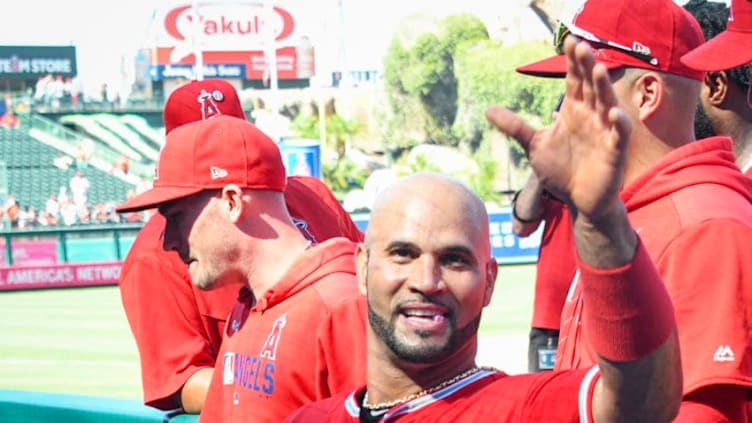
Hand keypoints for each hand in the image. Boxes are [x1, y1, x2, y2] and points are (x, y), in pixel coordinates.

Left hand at [487, 36, 631, 223]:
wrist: (577, 200)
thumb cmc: (560, 170)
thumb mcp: (534, 145)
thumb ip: (515, 126)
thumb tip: (488, 110)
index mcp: (574, 111)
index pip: (574, 80)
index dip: (573, 62)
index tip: (569, 40)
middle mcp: (591, 116)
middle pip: (591, 86)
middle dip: (588, 66)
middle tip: (582, 46)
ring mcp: (605, 133)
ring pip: (607, 105)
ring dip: (604, 88)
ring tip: (598, 70)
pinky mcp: (614, 152)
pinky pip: (618, 135)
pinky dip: (618, 124)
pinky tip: (613, 114)